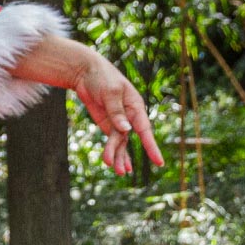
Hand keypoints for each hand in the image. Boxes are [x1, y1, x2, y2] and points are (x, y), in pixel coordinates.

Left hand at [68, 48, 163, 175]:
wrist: (86, 72)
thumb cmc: (102, 77)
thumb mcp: (109, 92)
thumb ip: (117, 111)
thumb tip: (126, 130)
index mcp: (135, 106)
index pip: (144, 129)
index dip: (151, 146)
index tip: (158, 162)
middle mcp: (130, 116)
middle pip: (128, 138)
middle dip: (123, 154)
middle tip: (120, 171)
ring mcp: (119, 121)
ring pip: (120, 142)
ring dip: (117, 156)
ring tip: (117, 172)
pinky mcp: (108, 124)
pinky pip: (113, 141)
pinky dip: (114, 152)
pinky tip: (117, 165)